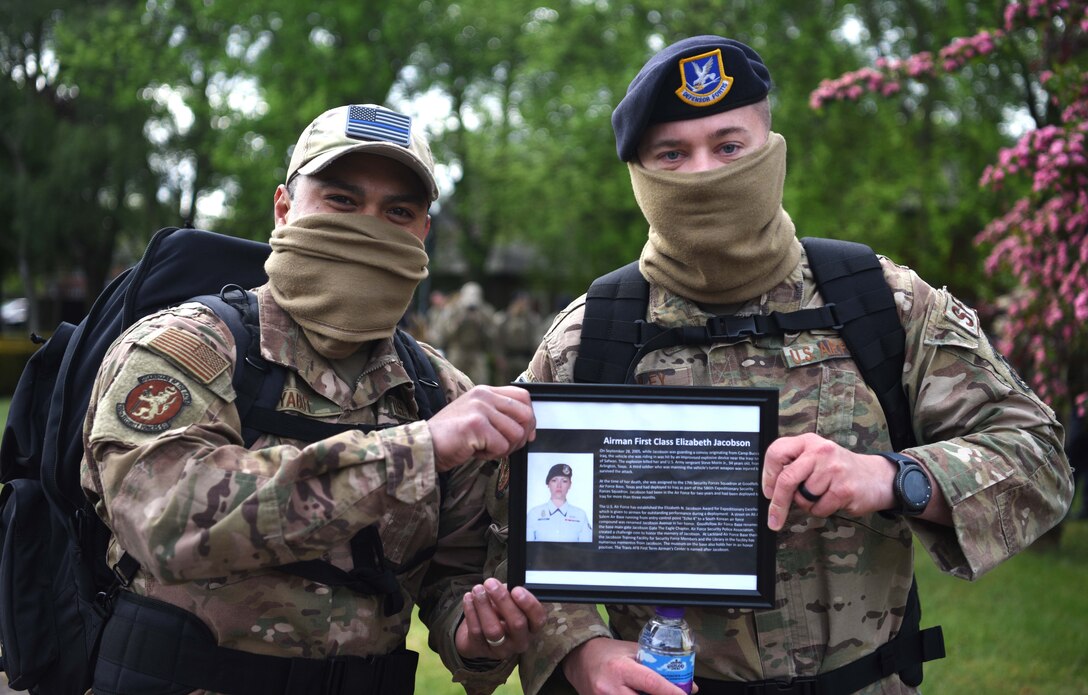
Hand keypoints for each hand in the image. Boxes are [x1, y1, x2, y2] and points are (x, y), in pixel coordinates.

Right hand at [427, 385, 535, 471]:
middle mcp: (484, 395)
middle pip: (526, 415)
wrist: (425, 446)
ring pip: (516, 433)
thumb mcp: (478, 418)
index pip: (523, 396)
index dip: (529, 418)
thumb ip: (500, 417)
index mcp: (485, 391)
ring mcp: (480, 408)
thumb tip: (529, 430)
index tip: (525, 434)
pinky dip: (491, 455)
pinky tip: (475, 451)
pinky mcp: (476, 424)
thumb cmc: (452, 436)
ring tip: (484, 448)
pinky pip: (502, 446)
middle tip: (503, 446)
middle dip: (520, 437)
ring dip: (504, 448)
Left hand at [456, 578, 547, 659]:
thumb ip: (512, 594)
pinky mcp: (481, 650)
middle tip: (490, 583)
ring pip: (493, 630)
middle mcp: (520, 641)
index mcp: (532, 627)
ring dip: (484, 606)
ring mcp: (501, 649)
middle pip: (516, 624)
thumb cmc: (500, 611)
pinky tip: (468, 598)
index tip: (516, 589)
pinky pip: (476, 631)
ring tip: (477, 589)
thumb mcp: (511, 601)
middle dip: (502, 600)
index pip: (538, 618)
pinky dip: (471, 611)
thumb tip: (504, 586)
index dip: (529, 604)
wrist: (480, 630)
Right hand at [561, 637, 687, 694]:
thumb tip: (688, 686)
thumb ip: (659, 667)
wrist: (580, 659)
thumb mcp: (633, 652)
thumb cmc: (609, 653)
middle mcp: (610, 688)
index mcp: (620, 668)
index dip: (670, 692)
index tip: (684, 694)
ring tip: (653, 693)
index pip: (650, 682)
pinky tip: (638, 694)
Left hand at [761, 433, 900, 530]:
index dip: (768, 476)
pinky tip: (833, 500)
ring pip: (803, 498)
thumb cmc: (839, 469)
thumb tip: (770, 489)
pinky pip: (819, 508)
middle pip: (786, 479)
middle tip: (773, 519)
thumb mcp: (816, 457)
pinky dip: (822, 510)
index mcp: (808, 441)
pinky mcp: (843, 489)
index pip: (776, 453)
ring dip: (808, 504)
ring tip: (823, 494)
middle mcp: (820, 451)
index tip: (767, 492)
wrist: (877, 477)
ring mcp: (833, 470)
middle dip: (778, 503)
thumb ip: (794, 465)